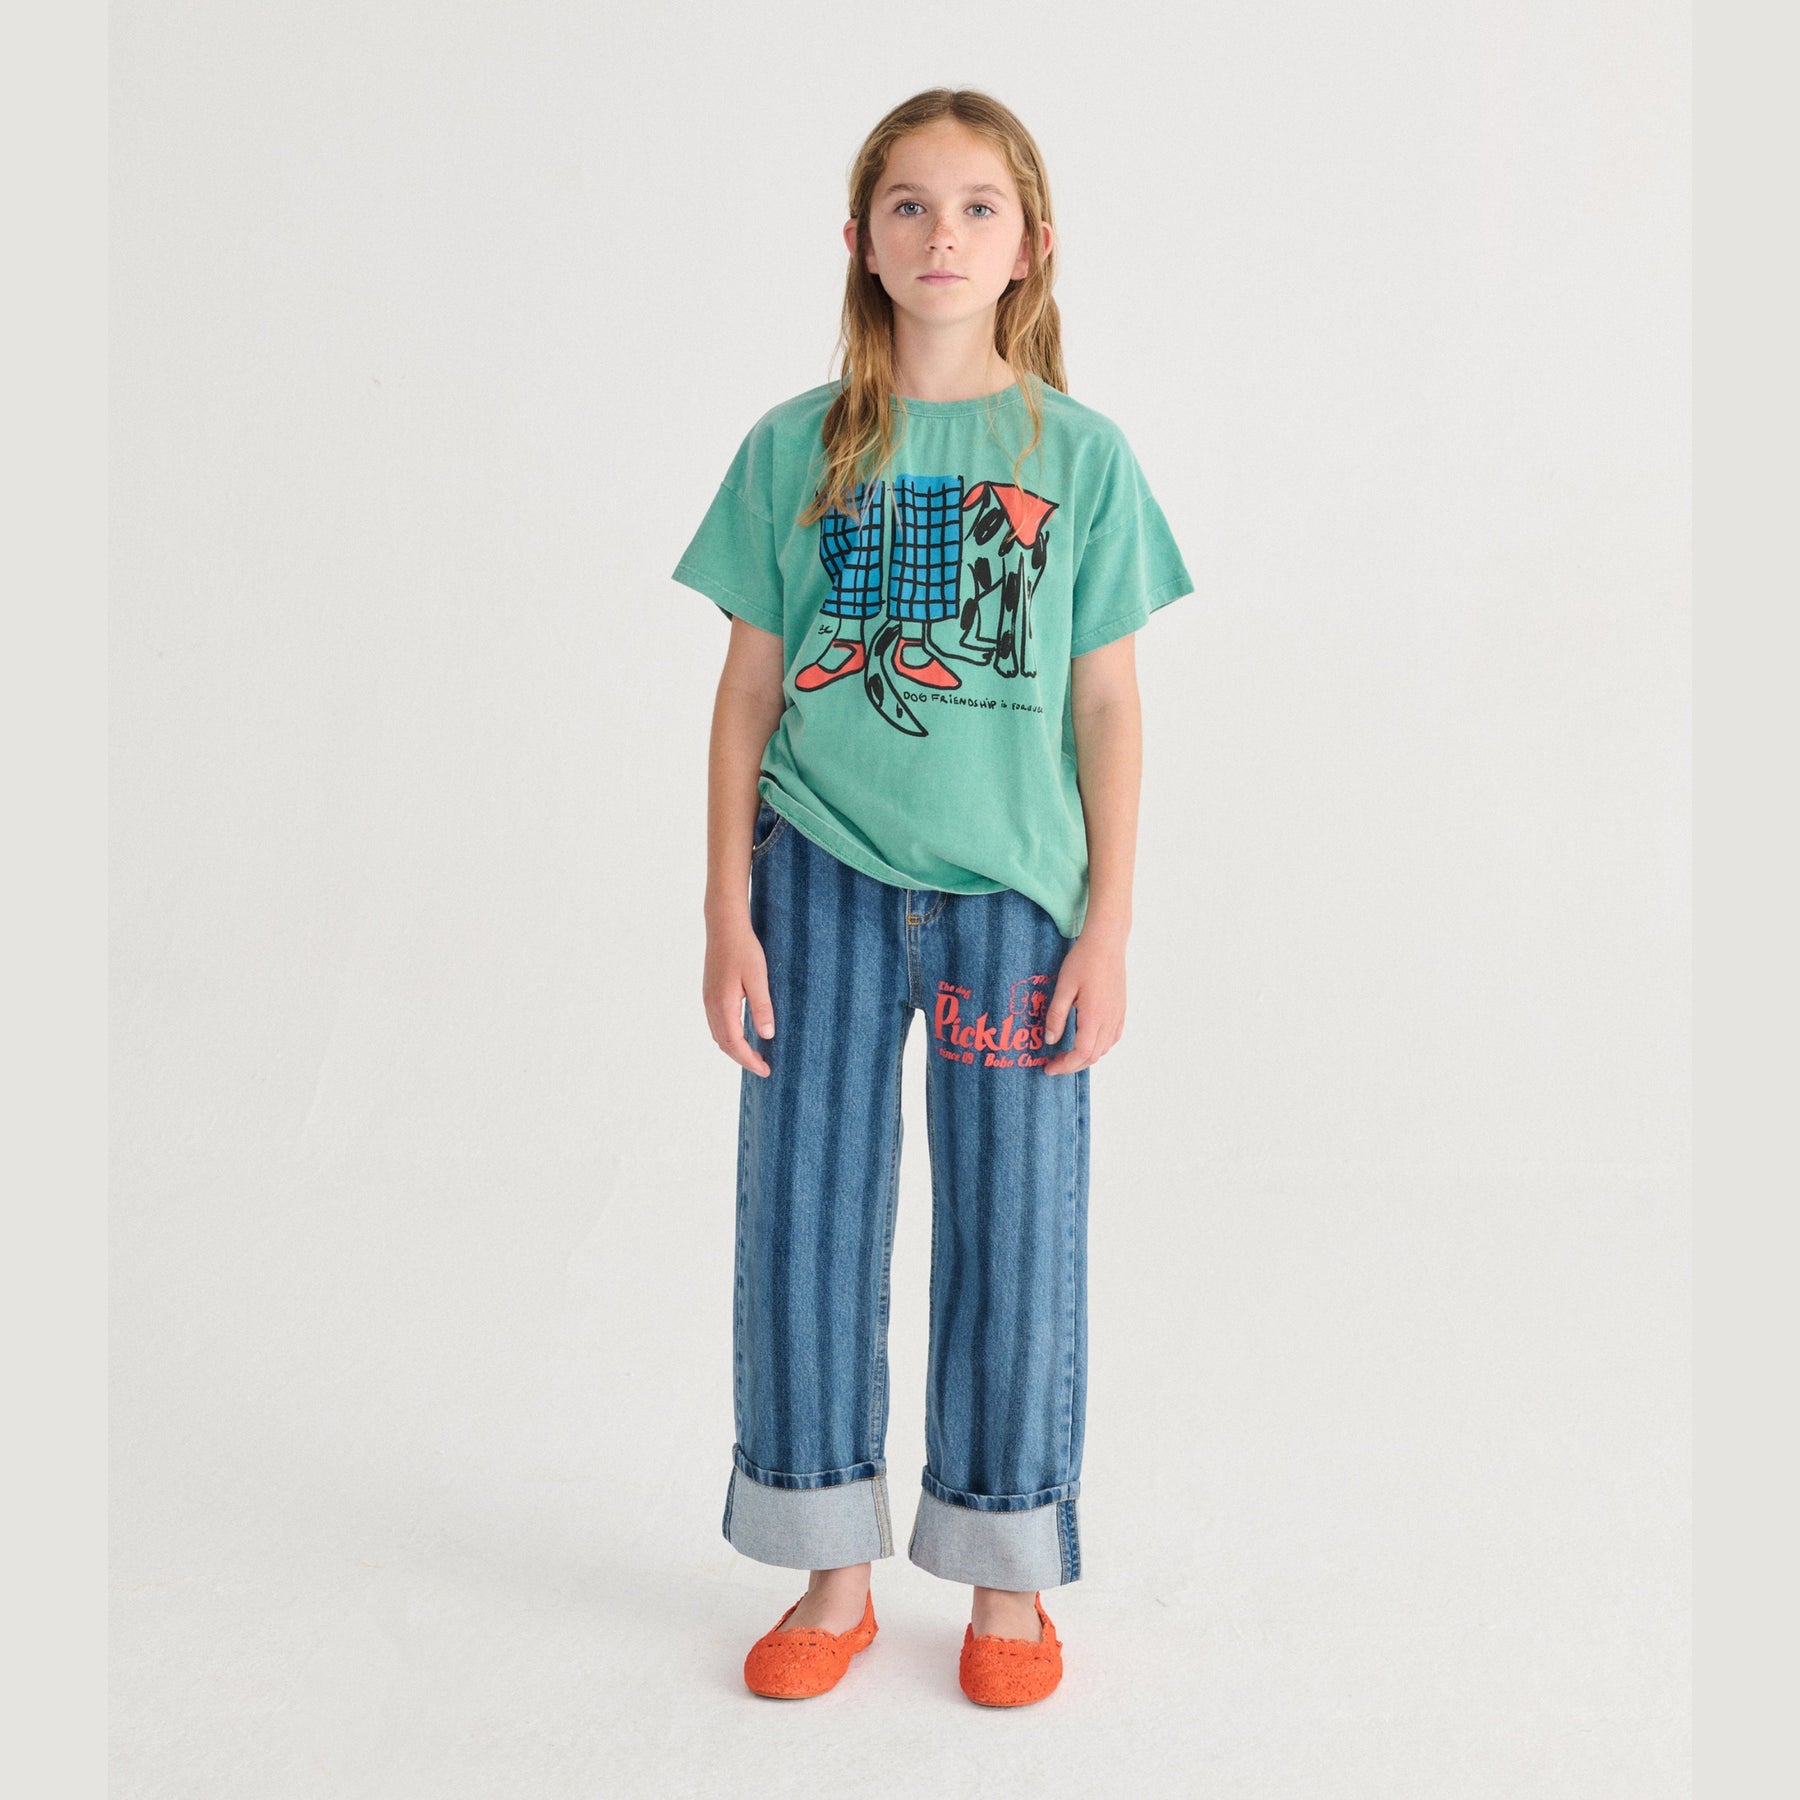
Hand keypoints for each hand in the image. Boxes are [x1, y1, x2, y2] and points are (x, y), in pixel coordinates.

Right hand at [704, 913, 776, 1076]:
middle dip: (743, 1059)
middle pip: (724, 1044)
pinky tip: (742, 1034)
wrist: (724, 927)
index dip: (750, 1061)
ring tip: (754, 1055)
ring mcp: (708, 999)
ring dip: (735, 1049)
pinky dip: (729, 1037)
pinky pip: (717, 1024)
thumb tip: (767, 1035)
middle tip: (763, 1067)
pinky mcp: (710, 993)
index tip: (766, 1070)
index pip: (735, 1044)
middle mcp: (711, 1005)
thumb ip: (762, 1007)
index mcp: (723, 1004)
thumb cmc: (744, 949)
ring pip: (718, 1035)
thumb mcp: (759, 978)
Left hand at [1041, 924, 1125, 1074]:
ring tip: (1066, 1054)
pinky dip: (1099, 1047)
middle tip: (1053, 1064)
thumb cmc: (1083, 960)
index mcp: (1094, 1016)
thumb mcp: (1063, 987)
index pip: (1081, 1053)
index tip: (1048, 1068)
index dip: (1064, 1066)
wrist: (1107, 942)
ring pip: (1104, 1049)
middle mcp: (1110, 1020)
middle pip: (1093, 1056)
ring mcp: (1118, 1015)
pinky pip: (1112, 1037)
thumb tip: (1050, 1040)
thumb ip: (1056, 1016)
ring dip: (1085, 1057)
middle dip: (1072, 1065)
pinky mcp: (1121, 1009)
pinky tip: (1087, 1041)